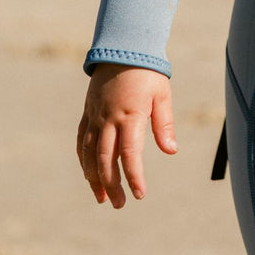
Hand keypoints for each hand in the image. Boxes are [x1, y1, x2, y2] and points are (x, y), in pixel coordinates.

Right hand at [77, 65, 177, 207]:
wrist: (122, 49)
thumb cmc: (147, 73)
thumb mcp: (162, 95)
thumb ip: (164, 124)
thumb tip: (171, 151)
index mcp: (130, 114)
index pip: (130, 153)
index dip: (134, 176)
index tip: (139, 194)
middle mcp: (109, 118)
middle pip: (106, 158)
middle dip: (112, 184)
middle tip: (119, 204)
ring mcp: (95, 116)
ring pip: (89, 153)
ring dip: (93, 178)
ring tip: (102, 197)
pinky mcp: (88, 113)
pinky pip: (82, 141)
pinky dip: (84, 160)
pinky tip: (89, 174)